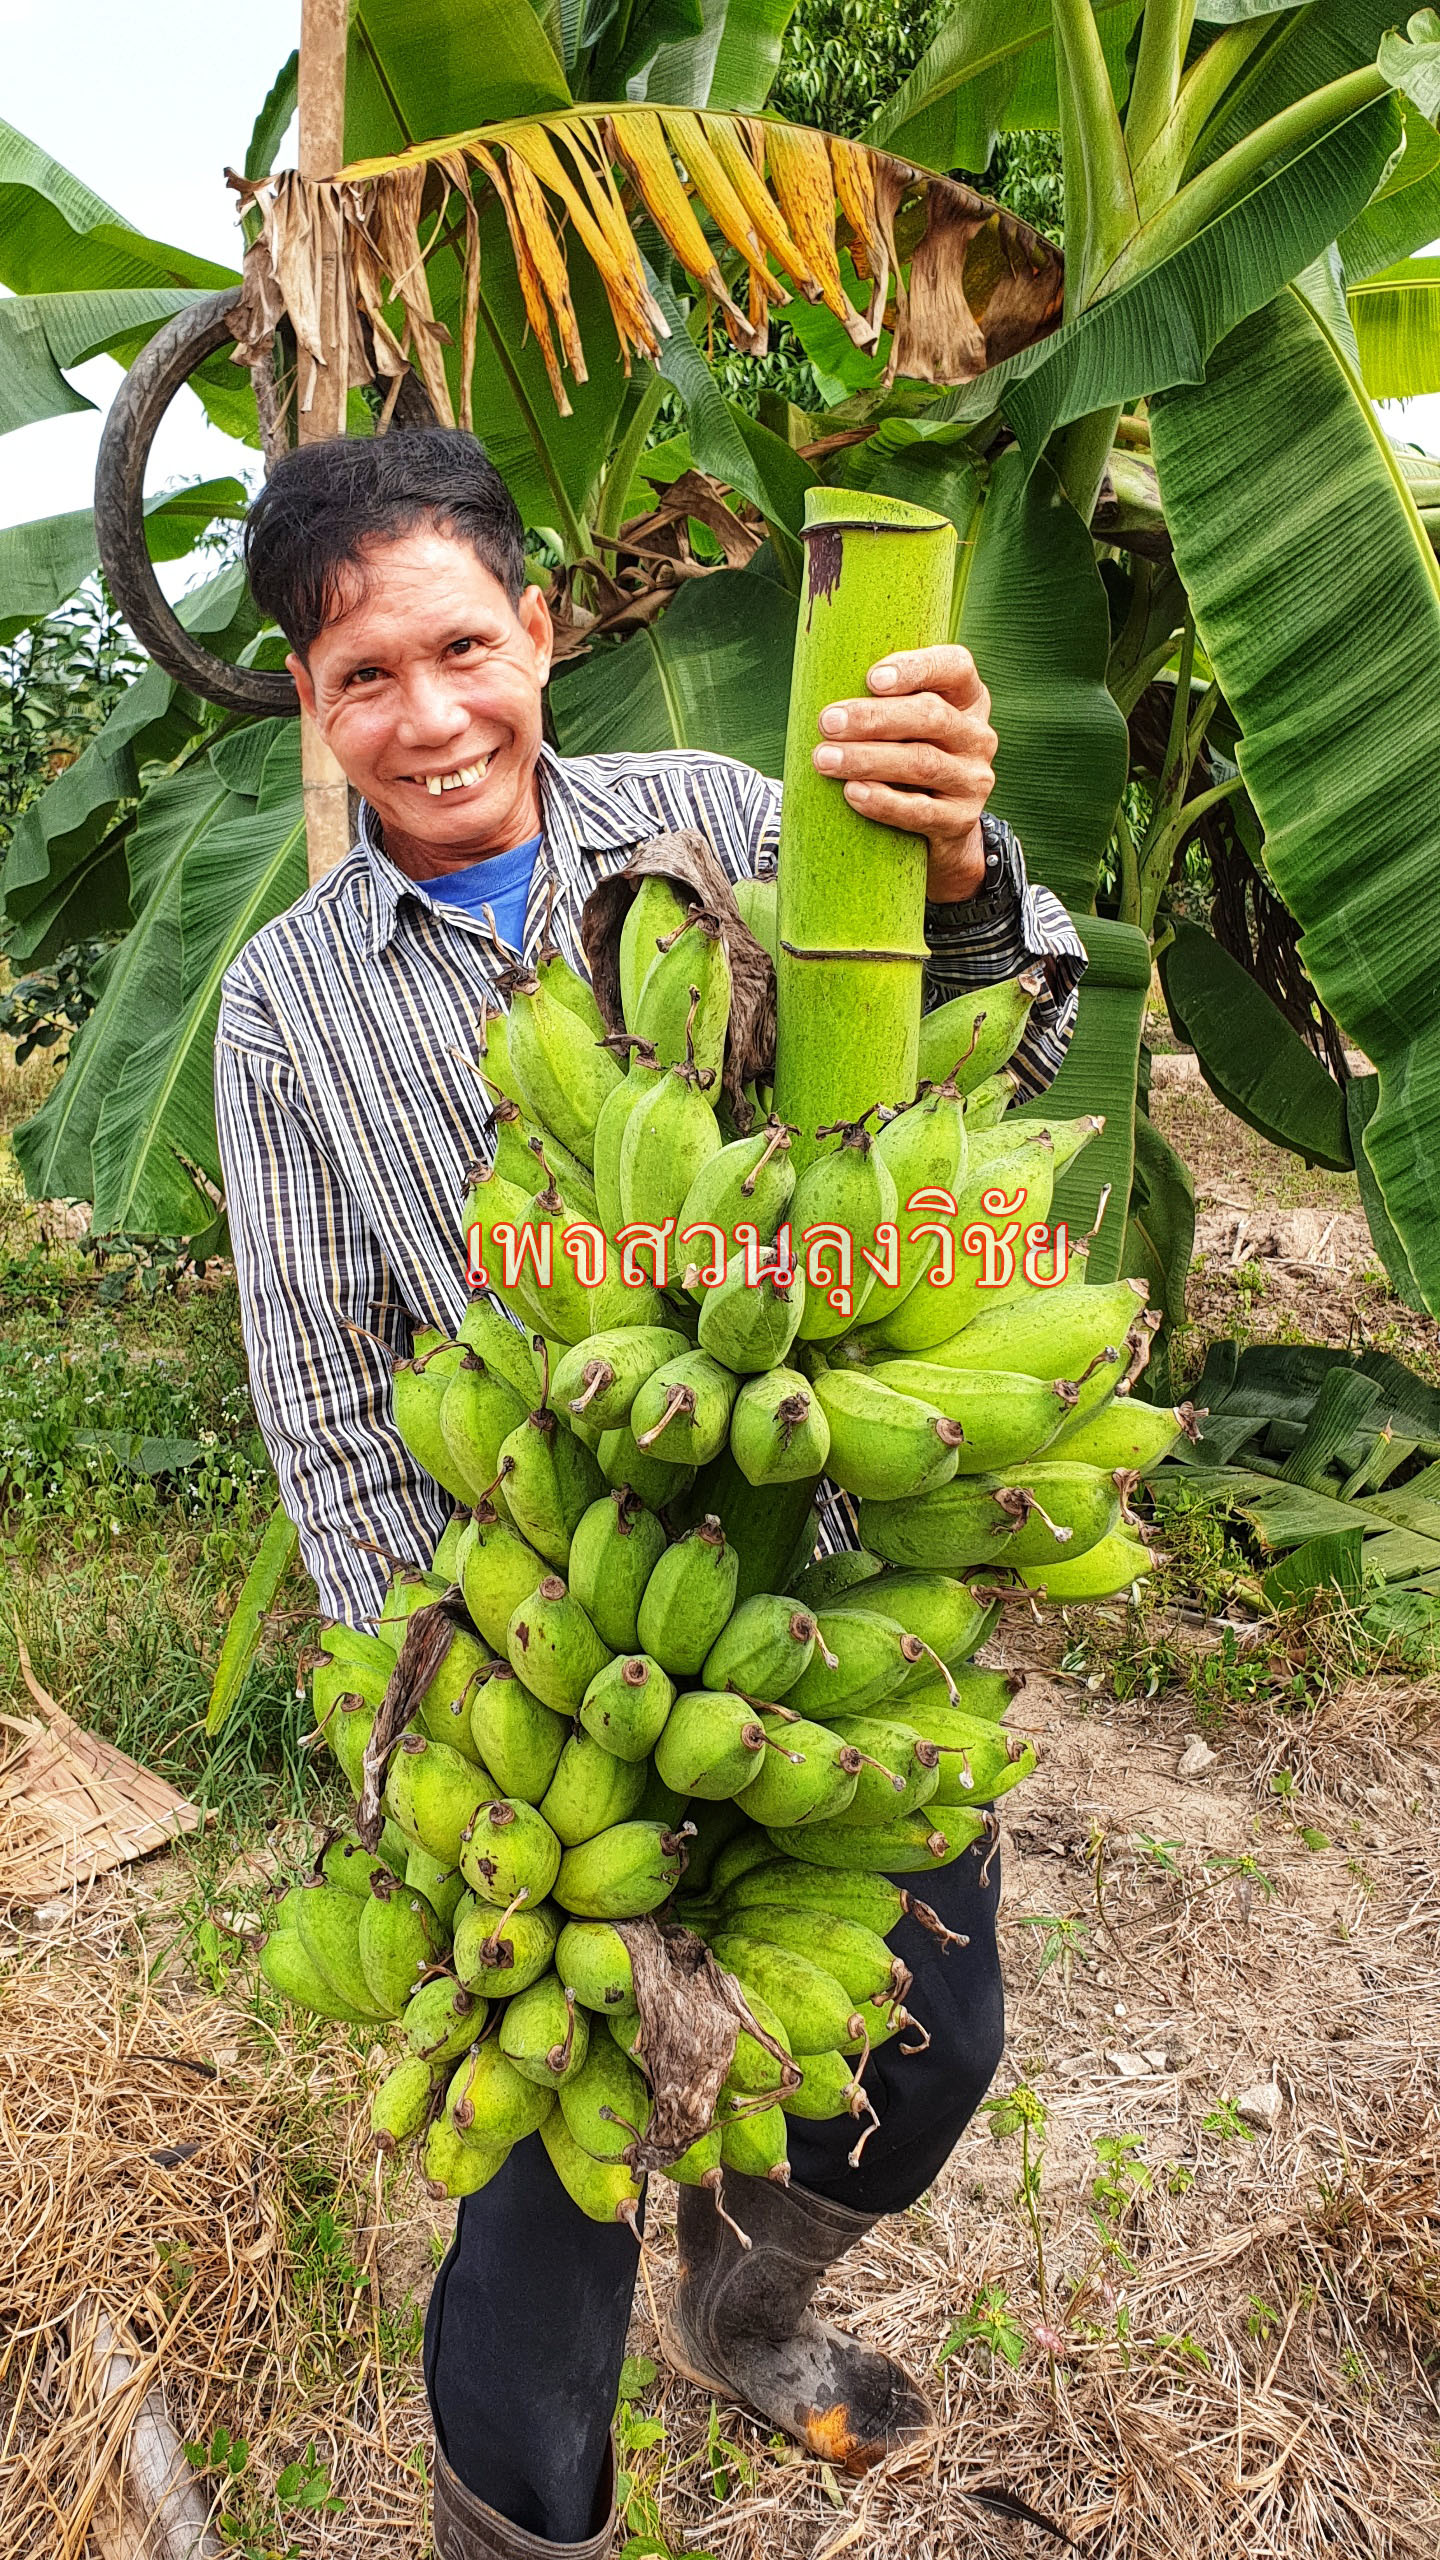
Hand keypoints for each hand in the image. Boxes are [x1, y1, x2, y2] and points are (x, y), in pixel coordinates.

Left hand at [812, 643, 997, 902]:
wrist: (938, 828)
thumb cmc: (905, 758)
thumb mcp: (904, 725)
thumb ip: (880, 702)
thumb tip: (815, 684)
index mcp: (966, 698)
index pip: (955, 666)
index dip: (916, 668)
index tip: (872, 678)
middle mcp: (977, 735)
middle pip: (930, 716)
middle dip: (874, 718)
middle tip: (827, 722)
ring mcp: (973, 779)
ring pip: (922, 762)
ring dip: (868, 759)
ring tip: (824, 759)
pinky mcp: (961, 819)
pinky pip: (920, 811)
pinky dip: (884, 801)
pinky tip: (853, 793)